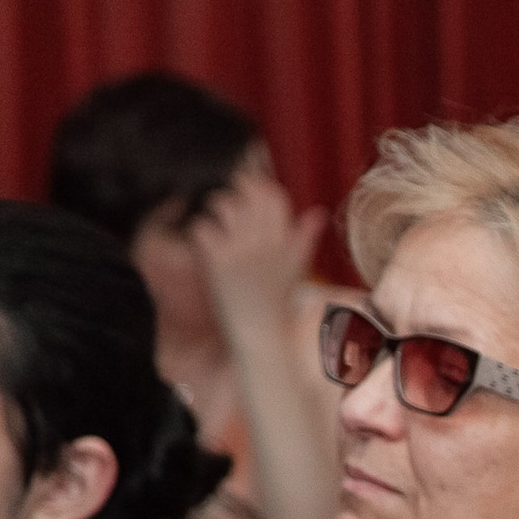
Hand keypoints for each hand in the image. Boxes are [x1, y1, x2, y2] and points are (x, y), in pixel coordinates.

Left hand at [189, 160, 321, 323]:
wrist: (261, 334)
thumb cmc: (278, 303)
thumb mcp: (297, 269)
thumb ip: (305, 238)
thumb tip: (317, 213)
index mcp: (285, 242)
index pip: (274, 198)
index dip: (260, 186)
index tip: (252, 184)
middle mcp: (265, 243)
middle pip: (247, 195)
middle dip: (237, 189)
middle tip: (230, 196)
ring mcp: (241, 251)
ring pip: (223, 205)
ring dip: (217, 205)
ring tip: (218, 216)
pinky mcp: (218, 262)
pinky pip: (202, 228)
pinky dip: (201, 231)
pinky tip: (206, 241)